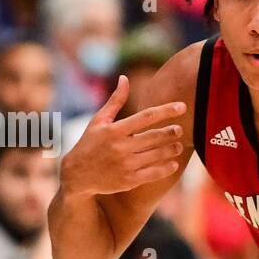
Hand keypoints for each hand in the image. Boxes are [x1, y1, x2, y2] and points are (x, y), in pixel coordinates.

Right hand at [60, 75, 187, 198]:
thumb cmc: (90, 143)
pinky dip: (166, 168)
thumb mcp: (99, 121)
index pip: (145, 117)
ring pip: (156, 155)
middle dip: (170, 132)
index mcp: (114, 130)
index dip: (166, 111)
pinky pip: (153, 173)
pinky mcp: (129, 181)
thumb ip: (115, 101)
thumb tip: (124, 78)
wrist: (77, 175)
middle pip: (154, 136)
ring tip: (179, 145)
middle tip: (180, 129)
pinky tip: (174, 163)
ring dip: (171, 149)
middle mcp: (120, 147)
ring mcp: (125, 165)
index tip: (182, 106)